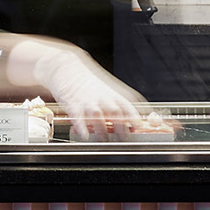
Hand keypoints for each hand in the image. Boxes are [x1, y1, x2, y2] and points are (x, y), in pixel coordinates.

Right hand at [21, 43, 178, 138]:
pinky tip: (85, 136)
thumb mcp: (108, 93)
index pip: (130, 110)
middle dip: (122, 128)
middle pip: (117, 114)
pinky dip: (82, 128)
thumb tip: (134, 126)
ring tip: (104, 141)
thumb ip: (119, 109)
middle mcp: (104, 99)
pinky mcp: (73, 104)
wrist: (68, 68)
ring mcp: (88, 102)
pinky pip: (78, 117)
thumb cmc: (89, 84)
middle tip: (124, 140)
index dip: (137, 121)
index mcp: (114, 97)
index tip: (141, 130)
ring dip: (103, 130)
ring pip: (99, 117)